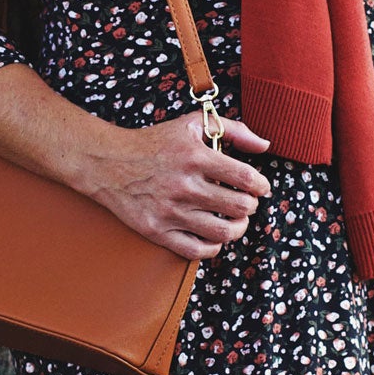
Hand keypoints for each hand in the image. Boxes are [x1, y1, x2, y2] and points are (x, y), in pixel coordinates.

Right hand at [89, 111, 271, 259]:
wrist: (108, 162)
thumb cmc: (155, 142)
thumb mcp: (192, 124)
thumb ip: (233, 129)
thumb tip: (265, 145)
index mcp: (195, 157)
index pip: (246, 178)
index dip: (262, 185)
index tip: (260, 187)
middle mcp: (184, 186)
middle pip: (239, 207)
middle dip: (250, 205)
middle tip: (246, 202)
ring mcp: (170, 211)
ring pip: (223, 232)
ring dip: (238, 228)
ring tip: (236, 220)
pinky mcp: (157, 231)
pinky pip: (197, 251)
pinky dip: (213, 247)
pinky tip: (214, 235)